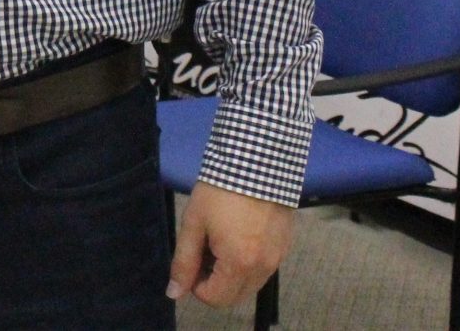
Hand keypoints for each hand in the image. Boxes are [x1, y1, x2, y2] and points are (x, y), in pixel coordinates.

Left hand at [167, 181, 295, 308]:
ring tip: (221, 239)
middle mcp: (264, 268)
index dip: (196, 284)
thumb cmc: (220, 190)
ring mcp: (278, 258)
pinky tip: (239, 235)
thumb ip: (183, 262)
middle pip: (234, 297)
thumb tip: (174, 293)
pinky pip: (263, 269)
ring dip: (232, 274)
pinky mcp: (285, 246)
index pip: (215, 298)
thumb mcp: (193, 223)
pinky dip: (248, 263)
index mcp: (239, 264)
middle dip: (215, 282)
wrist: (257, 161)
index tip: (192, 259)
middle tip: (205, 250)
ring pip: (250, 285)